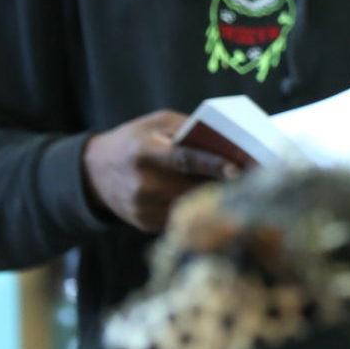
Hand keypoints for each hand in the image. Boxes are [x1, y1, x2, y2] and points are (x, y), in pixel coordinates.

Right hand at [85, 111, 238, 233]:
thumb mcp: (154, 124)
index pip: (183, 159)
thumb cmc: (134, 141)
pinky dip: (200, 208)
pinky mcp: (146, 224)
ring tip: (243, 188)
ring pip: (191, 205)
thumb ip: (186, 129)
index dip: (211, 164)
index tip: (238, 168)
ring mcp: (143, 208)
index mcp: (144, 152)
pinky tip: (218, 201)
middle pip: (192, 187)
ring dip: (216, 197)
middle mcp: (143, 184)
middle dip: (224, 183)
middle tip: (255, 177)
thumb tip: (225, 141)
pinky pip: (182, 217)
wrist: (94, 173)